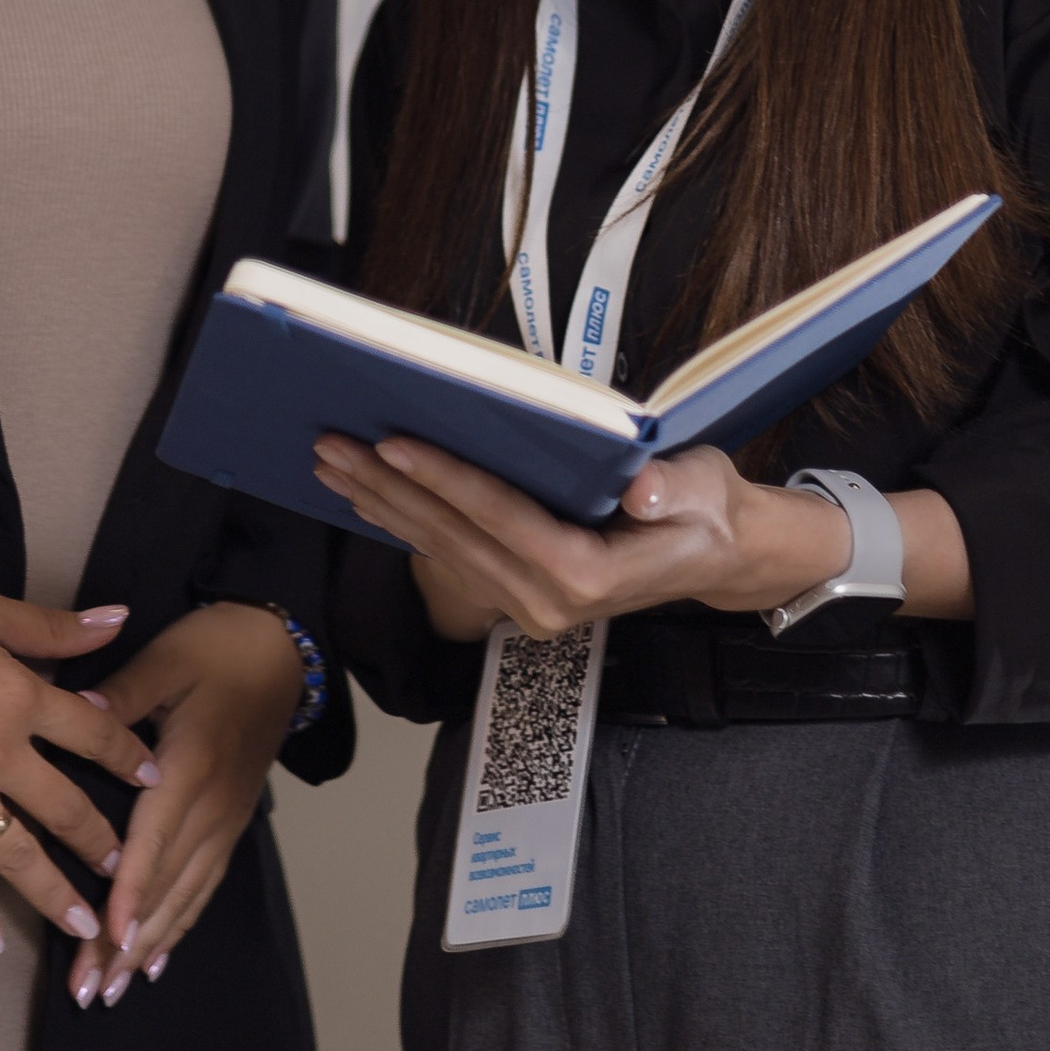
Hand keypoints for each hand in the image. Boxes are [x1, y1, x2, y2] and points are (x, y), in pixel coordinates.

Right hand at [0, 578, 161, 955]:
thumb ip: (53, 628)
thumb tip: (117, 619)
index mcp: (20, 699)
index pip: (93, 734)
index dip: (127, 756)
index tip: (154, 779)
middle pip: (64, 808)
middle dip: (101, 843)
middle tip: (128, 873)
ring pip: (16, 855)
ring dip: (52, 893)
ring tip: (83, 926)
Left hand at [66, 602, 303, 1009]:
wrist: (278, 648)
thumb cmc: (215, 648)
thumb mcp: (165, 658)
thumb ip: (122, 695)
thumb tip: (78, 714)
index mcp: (191, 765)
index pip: (155, 839)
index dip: (131, 891)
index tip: (107, 938)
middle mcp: (212, 804)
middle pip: (166, 884)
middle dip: (128, 941)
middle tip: (89, 989)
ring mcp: (227, 818)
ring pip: (186, 895)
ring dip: (150, 945)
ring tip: (114, 989)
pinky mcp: (232, 820)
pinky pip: (205, 884)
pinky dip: (180, 924)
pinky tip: (157, 959)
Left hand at [313, 433, 848, 636]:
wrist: (718, 557)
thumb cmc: (708, 512)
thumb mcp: (707, 491)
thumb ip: (674, 491)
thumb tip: (643, 494)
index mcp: (588, 574)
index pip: (499, 517)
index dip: (444, 478)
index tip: (391, 443)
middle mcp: (548, 601)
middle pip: (453, 536)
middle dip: (387, 487)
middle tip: (331, 445)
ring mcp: (530, 607)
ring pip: (441, 550)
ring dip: (383, 505)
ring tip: (331, 464)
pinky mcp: (519, 598)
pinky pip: (452, 559)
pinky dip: (407, 524)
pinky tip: (371, 497)